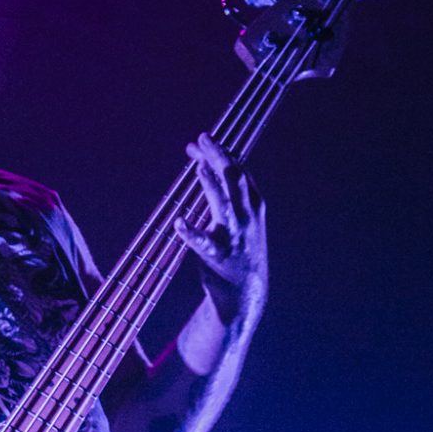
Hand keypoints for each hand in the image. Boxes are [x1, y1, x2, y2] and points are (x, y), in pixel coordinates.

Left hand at [175, 134, 267, 326]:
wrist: (245, 292)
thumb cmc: (239, 251)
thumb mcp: (242, 218)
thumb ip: (229, 193)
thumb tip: (206, 165)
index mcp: (252, 204)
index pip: (238, 169)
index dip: (220, 152)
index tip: (201, 141)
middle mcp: (246, 215)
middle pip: (233, 177)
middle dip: (218, 155)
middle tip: (200, 139)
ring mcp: (233, 235)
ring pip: (223, 202)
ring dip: (210, 183)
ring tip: (198, 167)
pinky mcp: (217, 255)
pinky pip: (202, 242)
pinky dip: (191, 232)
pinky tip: (179, 222)